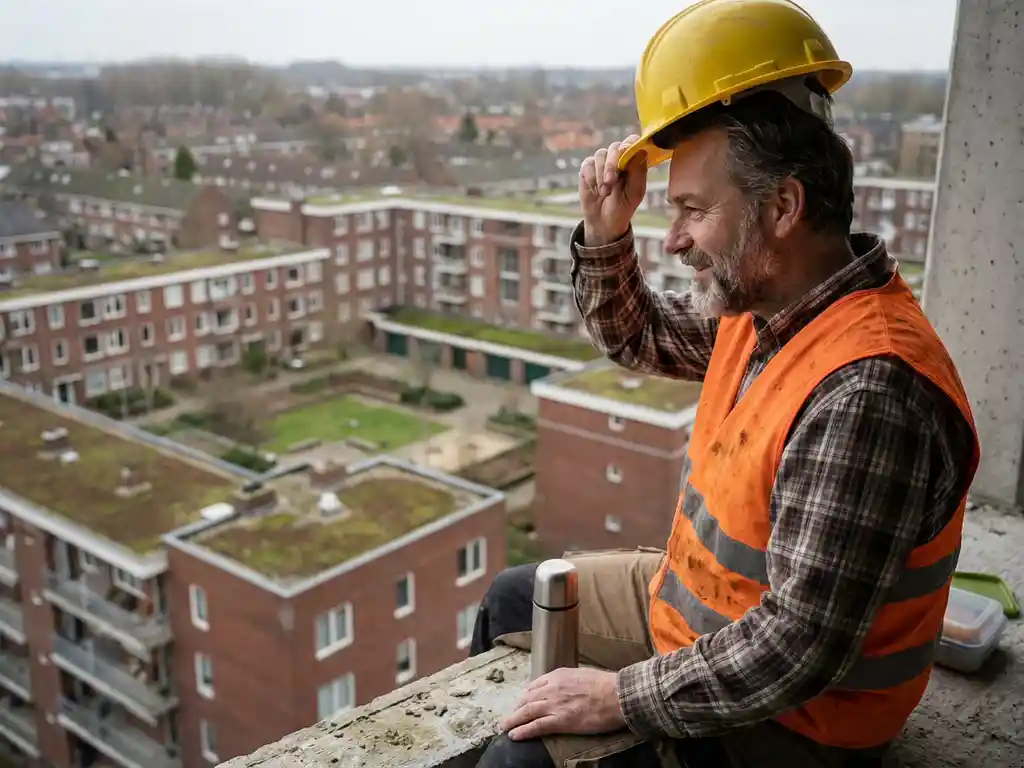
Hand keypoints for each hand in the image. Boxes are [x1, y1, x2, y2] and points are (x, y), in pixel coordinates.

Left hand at [500, 667, 625, 740]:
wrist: (617, 694)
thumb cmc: (606, 684)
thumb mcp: (582, 674)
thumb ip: (569, 681)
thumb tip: (567, 687)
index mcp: (558, 675)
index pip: (534, 685)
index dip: (525, 696)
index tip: (521, 702)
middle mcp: (551, 688)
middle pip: (526, 699)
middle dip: (515, 708)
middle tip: (508, 716)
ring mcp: (554, 705)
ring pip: (526, 712)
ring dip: (512, 720)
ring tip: (504, 726)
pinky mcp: (560, 721)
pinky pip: (536, 726)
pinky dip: (522, 731)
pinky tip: (514, 735)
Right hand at [578, 135, 647, 246]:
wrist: (604, 221)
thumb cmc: (624, 206)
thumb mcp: (635, 192)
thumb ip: (638, 171)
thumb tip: (640, 150)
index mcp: (632, 160)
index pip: (632, 142)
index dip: (629, 144)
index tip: (625, 151)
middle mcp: (617, 157)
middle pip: (614, 147)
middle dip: (611, 164)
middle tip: (610, 181)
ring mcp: (602, 161)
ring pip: (600, 155)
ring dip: (601, 175)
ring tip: (605, 193)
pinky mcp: (588, 168)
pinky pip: (588, 165)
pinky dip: (591, 179)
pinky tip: (595, 190)